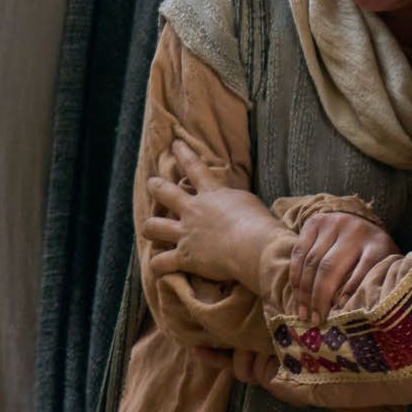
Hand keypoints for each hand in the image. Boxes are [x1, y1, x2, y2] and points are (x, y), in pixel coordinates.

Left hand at [141, 142, 284, 293]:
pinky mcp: (184, 257)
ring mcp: (185, 233)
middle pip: (164, 192)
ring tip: (150, 229)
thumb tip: (236, 204)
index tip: (174, 144)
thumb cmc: (262, 224)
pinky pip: (160, 263)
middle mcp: (193, 211)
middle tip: (152, 184)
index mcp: (212, 194)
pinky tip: (158, 267)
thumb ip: (234, 201)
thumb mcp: (249, 203)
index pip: (195, 167)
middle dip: (156, 186)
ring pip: (152, 226)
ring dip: (150, 228)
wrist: (257, 247)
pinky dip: (158, 266)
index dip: (183, 154)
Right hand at [287, 211, 398, 323]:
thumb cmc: (372, 250)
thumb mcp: (384, 263)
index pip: (365, 267)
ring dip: (304, 290)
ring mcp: (332, 224)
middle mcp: (355, 231)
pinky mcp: (313, 222)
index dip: (352, 288)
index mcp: (378, 243)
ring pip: (311, 261)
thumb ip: (375, 281)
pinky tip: (297, 293)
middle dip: (320, 296)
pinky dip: (296, 275)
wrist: (358, 218)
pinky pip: (299, 252)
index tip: (341, 308)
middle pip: (331, 266)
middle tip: (315, 319)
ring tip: (303, 312)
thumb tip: (360, 312)